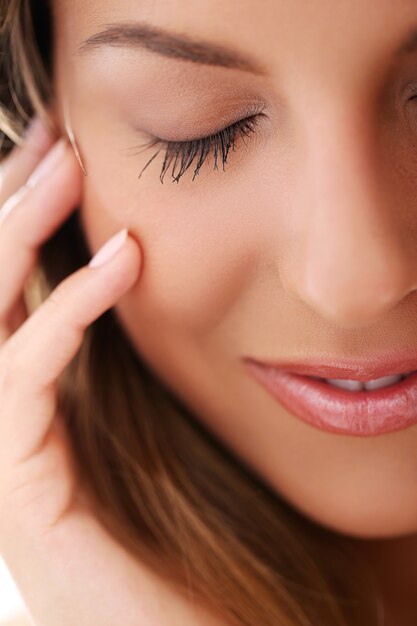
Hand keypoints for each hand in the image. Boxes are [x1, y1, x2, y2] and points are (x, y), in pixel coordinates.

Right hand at [0, 117, 186, 625]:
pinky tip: (120, 261)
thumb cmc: (141, 519)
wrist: (138, 613)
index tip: (59, 149)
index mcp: (10, 382)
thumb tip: (123, 264)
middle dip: (9, 199)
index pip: (2, 278)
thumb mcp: (121, 408)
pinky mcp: (7, 471)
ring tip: (67, 163)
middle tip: (52, 132)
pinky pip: (25, 371)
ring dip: (21, 230)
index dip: (21, 208)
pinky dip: (69, 310)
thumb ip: (103, 349)